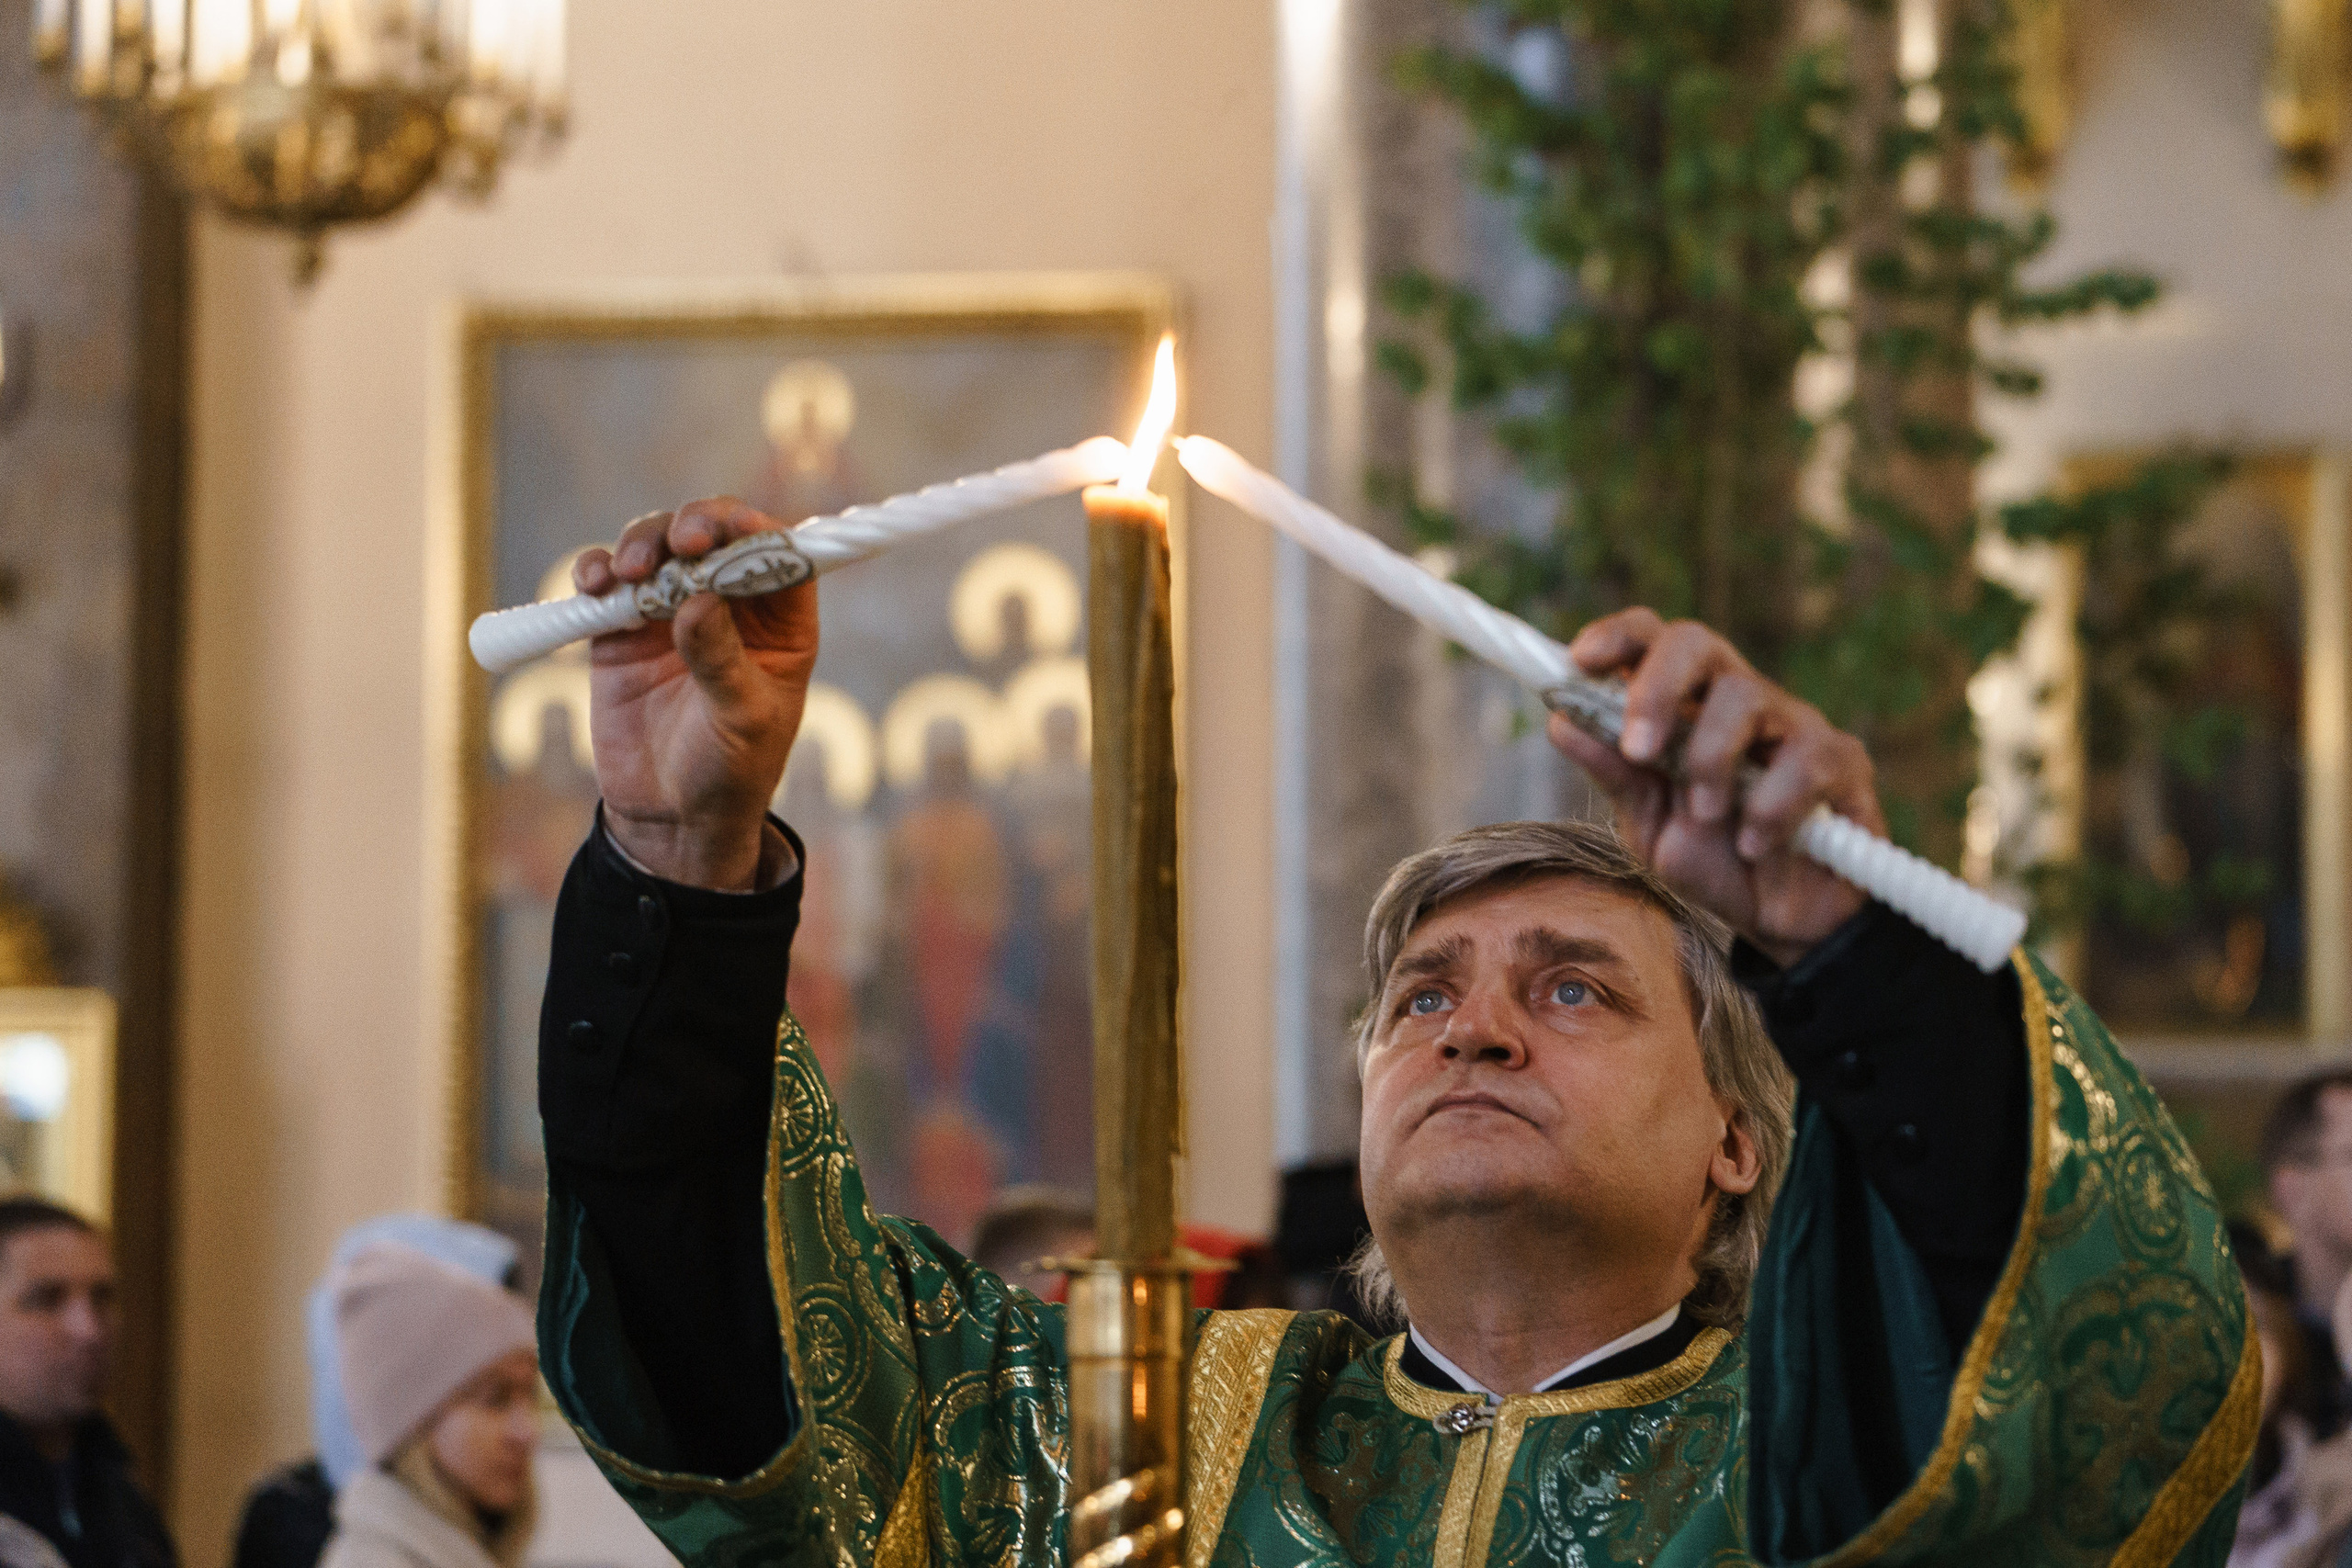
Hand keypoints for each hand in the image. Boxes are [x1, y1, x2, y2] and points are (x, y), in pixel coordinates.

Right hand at [574, 499, 817, 889]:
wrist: (672, 817)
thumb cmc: (730, 771)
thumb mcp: (741, 721)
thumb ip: (721, 661)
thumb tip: (701, 599)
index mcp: (781, 623)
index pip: (777, 554)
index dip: (754, 530)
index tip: (728, 530)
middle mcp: (731, 606)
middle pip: (715, 536)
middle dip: (694, 525)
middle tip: (679, 542)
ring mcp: (674, 611)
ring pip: (659, 547)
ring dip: (643, 543)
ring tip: (628, 572)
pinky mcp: (624, 629)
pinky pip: (609, 582)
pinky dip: (598, 571)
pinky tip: (595, 585)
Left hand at [1548, 608, 1877, 967]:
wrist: (1780, 923)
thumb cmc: (1714, 860)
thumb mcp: (1649, 823)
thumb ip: (1615, 774)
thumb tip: (1562, 722)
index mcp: (1686, 705)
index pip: (1652, 639)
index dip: (1615, 636)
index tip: (1579, 661)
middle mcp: (1739, 699)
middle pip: (1697, 642)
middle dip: (1657, 688)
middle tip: (1639, 748)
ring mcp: (1794, 724)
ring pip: (1746, 696)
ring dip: (1711, 760)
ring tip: (1706, 815)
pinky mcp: (1842, 761)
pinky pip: (1803, 761)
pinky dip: (1768, 809)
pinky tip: (1754, 845)